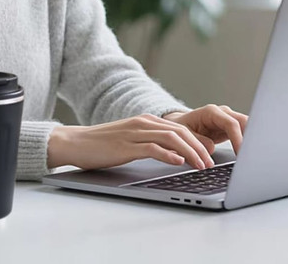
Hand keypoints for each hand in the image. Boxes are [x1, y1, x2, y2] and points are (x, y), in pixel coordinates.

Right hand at [47, 114, 218, 170]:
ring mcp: (135, 133)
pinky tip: (179, 162)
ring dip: (190, 152)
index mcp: (147, 121)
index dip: (199, 140)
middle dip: (199, 147)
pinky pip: (152, 148)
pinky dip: (168, 154)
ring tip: (201, 165)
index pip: (180, 128)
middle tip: (211, 162)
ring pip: (171, 138)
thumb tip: (176, 155)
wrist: (76, 142)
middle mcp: (143, 123)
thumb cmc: (104, 145)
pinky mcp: (126, 145)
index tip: (211, 153)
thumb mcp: (132, 141)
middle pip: (180, 131)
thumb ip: (152, 143)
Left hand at [163, 104, 247, 154]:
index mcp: (211, 112)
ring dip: (251, 140)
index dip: (239, 139)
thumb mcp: (184, 136)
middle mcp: (222, 113)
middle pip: (243, 122)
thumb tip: (210, 149)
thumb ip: (197, 141)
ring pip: (247, 126)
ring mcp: (228, 119)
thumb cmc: (180, 129)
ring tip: (254, 156)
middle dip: (250, 138)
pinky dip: (248, 142)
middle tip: (252, 156)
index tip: (242, 154)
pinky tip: (250, 153)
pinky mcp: (230, 127)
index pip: (231, 123)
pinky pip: (244, 132)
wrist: (179, 125)